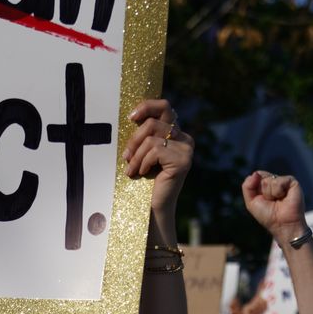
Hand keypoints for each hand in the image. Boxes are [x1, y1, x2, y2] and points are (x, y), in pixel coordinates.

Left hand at [122, 99, 192, 216]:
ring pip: (151, 138)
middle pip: (153, 122)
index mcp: (176, 132)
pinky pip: (155, 151)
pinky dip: (143, 162)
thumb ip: (142, 133)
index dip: (147, 106)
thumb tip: (131, 115)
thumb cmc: (143, 179)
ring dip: (136, 155)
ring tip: (131, 169)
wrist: (151, 207)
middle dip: (134, 139)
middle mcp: (184, 138)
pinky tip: (142, 173)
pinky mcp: (183, 161)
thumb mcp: (141, 151)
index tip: (131, 118)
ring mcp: (186, 149)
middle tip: (125, 156)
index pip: (164, 106)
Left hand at [240, 171, 303, 235]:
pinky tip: (284, 198)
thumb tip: (255, 173)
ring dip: (270, 194)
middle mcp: (275, 181)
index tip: (261, 199)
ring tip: (278, 201)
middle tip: (271, 202)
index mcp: (265, 185)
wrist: (282, 224)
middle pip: (261, 178)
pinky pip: (279, 181)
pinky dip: (278, 192)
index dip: (255, 187)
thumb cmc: (268, 215)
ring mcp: (284, 181)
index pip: (256, 175)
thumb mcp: (251, 202)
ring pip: (269, 180)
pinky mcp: (292, 182)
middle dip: (263, 192)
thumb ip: (247, 186)